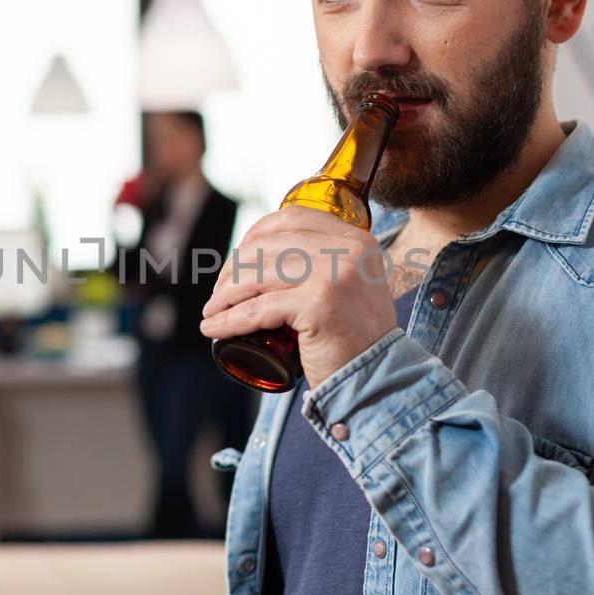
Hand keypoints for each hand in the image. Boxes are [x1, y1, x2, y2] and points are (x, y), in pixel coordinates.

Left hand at [199, 208, 397, 388]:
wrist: (380, 377)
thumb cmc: (357, 336)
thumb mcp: (352, 282)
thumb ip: (328, 259)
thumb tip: (269, 248)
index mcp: (355, 238)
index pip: (291, 217)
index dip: (255, 234)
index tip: (238, 258)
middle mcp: (348, 249)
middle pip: (268, 245)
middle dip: (234, 267)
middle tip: (220, 292)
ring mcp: (333, 274)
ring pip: (258, 275)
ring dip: (224, 293)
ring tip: (213, 309)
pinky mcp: (318, 304)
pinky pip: (258, 309)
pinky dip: (229, 320)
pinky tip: (213, 327)